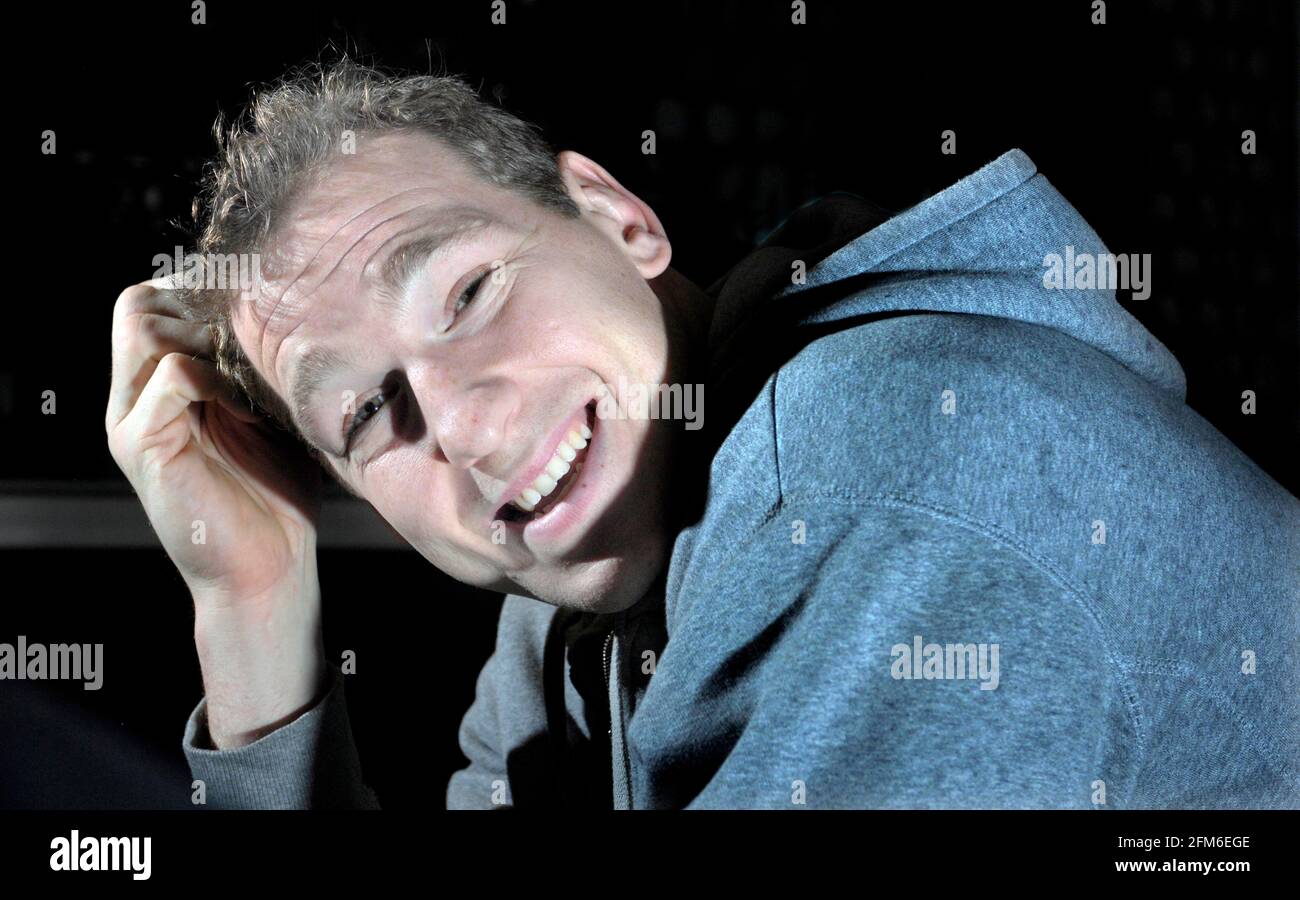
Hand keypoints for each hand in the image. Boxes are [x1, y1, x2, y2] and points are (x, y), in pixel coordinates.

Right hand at [106, 276, 325, 746]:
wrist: (269, 568)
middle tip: (251, 333)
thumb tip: (294, 306)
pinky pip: (171, 375)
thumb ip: (260, 364)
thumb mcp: (273, 412)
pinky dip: (215, 376)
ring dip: (204, 333)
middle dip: (197, 302)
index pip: (153, 300)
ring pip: (143, 326)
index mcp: (159, 385)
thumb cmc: (279, 493)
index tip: (258, 306)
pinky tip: (249, 405)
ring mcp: (131, 420)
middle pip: (136, 303)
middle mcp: (134, 397)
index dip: (202, 290)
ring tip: (248, 368)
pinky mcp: (142, 446)